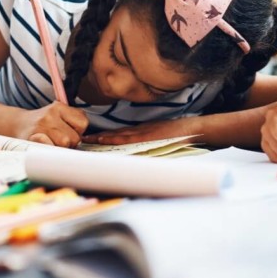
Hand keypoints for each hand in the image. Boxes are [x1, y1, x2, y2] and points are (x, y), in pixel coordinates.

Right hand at [13, 102, 88, 147]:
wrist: (18, 124)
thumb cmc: (43, 123)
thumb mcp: (58, 114)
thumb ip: (74, 120)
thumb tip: (84, 138)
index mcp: (59, 106)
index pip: (83, 123)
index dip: (79, 131)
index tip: (70, 131)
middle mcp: (50, 114)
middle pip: (75, 137)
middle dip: (70, 142)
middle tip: (59, 139)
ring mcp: (41, 127)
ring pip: (65, 144)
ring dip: (60, 148)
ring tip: (52, 142)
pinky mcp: (32, 139)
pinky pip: (51, 148)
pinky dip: (50, 149)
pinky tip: (45, 146)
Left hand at [82, 117, 200, 144]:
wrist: (193, 129)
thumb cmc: (180, 134)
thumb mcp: (162, 136)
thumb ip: (150, 141)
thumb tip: (140, 148)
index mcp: (143, 131)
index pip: (120, 134)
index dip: (105, 136)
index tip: (92, 138)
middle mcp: (140, 130)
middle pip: (115, 134)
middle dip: (99, 137)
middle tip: (83, 139)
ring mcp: (143, 132)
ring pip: (118, 135)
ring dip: (103, 137)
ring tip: (88, 140)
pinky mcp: (148, 136)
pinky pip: (128, 138)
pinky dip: (116, 139)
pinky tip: (105, 139)